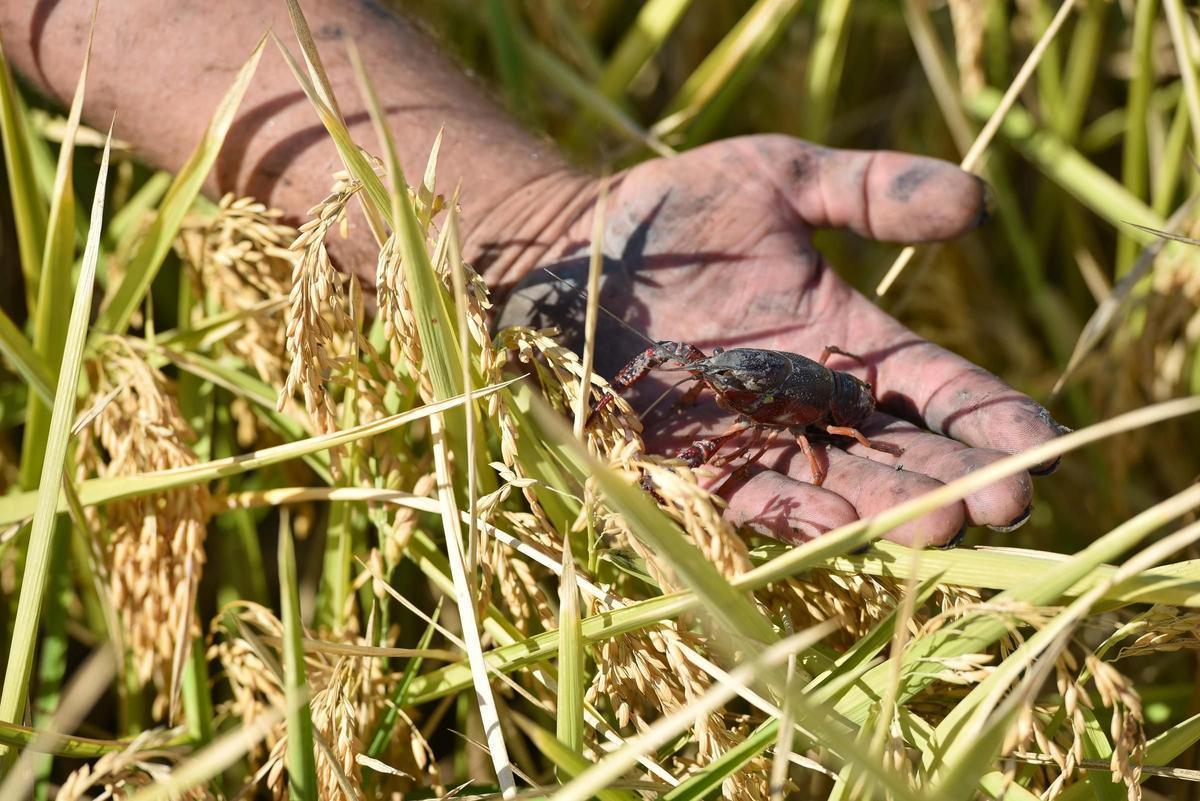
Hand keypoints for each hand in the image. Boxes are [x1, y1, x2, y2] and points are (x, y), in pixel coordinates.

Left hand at [494, 135, 1063, 546]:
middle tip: (1010, 503)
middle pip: (900, 452)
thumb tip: (979, 202)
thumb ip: (871, 191)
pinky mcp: (687, 463)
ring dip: (892, 510)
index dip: (992, 418)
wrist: (566, 246)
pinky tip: (844, 527)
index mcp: (846, 341)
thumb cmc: (674, 209)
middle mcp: (808, 403)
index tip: (1044, 445)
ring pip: (839, 487)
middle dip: (957, 479)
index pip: (937, 390)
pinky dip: (798, 516)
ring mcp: (751, 438)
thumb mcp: (781, 177)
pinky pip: (751, 498)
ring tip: (947, 526)